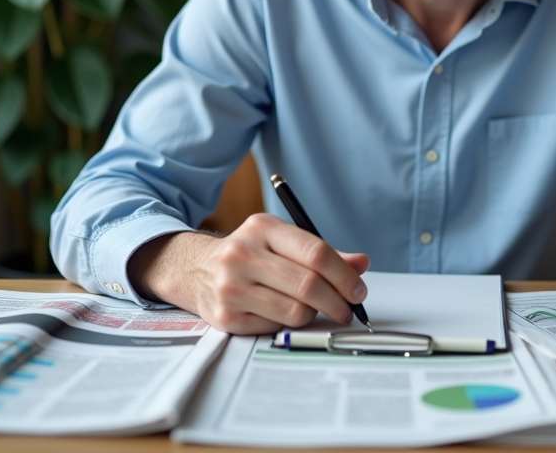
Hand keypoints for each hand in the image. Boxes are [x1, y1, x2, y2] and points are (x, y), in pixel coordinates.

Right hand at [128, 214, 369, 334]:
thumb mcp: (281, 241)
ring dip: (315, 315)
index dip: (344, 275)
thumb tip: (361, 264)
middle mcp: (243, 254)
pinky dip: (290, 324)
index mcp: (262, 227)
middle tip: (348, 309)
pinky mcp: (226, 317)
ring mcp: (232, 287)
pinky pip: (276, 327)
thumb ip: (322, 253)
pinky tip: (285, 313)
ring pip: (295, 311)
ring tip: (315, 309)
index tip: (358, 290)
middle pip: (308, 285)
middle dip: (338, 302)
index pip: (316, 252)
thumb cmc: (249, 254)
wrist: (194, 269)